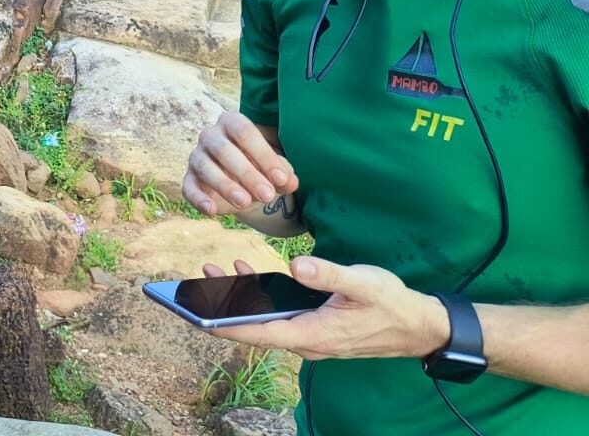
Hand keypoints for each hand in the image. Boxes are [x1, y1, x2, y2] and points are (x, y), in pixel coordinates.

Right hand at [184, 110, 297, 215]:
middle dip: (247, 174)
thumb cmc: (260, 167)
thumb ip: (284, 173)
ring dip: (225, 186)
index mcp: (231, 123)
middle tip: (268, 195)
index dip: (263, 155)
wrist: (241, 182)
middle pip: (224, 150)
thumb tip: (290, 181)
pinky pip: (188, 188)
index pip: (245, 133)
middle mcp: (210, 135)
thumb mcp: (275, 168)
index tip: (281, 179)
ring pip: (205, 168)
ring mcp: (196, 157)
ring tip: (245, 203)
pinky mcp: (188, 180)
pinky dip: (198, 199)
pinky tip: (212, 210)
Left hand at [201, 256, 449, 361]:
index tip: (199, 317)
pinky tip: (244, 273)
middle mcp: (307, 341)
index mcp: (315, 333)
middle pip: (255, 329)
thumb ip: (328, 274)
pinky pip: (277, 316)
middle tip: (191, 287)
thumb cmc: (391, 303)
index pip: (262, 332)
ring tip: (210, 272)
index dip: (229, 324)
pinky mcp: (313, 327)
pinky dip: (257, 297)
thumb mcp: (363, 283)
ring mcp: (310, 336)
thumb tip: (296, 266)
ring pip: (264, 321)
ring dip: (237, 300)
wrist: (417, 325)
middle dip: (221, 309)